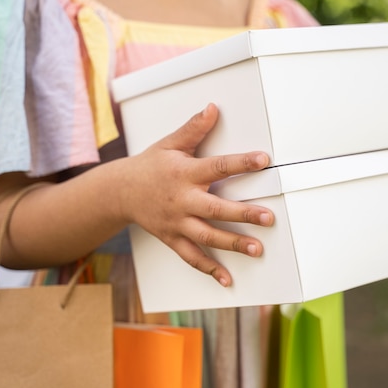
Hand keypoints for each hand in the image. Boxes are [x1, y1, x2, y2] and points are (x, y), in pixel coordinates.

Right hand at [120, 103, 274, 286]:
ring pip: (207, 236)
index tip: (264, 160)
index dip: (241, 163)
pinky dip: (209, 269)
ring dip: (233, 244)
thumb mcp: (169, 144)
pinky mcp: (172, 238)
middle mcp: (182, 200)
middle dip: (244, 214)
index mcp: (184, 173)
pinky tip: (227, 279)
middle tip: (268, 218)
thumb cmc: (150, 166)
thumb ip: (193, 129)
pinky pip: (191, 257)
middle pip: (216, 209)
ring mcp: (177, 222)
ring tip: (257, 249)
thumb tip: (213, 109)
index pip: (218, 166)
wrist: (119, 191)